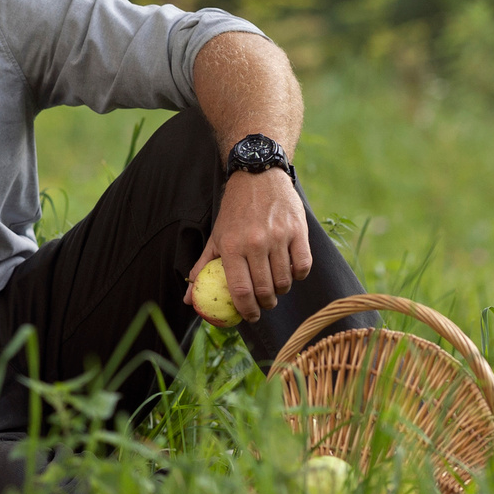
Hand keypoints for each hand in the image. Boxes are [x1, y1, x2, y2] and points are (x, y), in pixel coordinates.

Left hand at [189, 167, 311, 316]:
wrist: (258, 176)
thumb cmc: (234, 211)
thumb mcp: (216, 236)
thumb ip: (203, 268)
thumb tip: (190, 298)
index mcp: (231, 246)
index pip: (240, 290)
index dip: (246, 310)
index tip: (249, 317)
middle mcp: (255, 242)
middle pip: (264, 290)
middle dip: (265, 304)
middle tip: (265, 304)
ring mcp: (279, 236)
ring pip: (284, 281)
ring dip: (281, 290)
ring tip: (276, 287)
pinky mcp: (298, 230)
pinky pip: (303, 266)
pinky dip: (298, 275)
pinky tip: (291, 272)